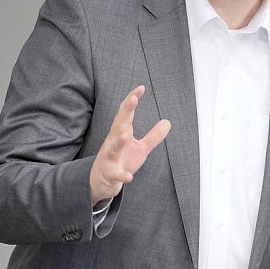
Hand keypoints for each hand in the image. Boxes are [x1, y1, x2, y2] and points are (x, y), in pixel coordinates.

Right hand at [89, 86, 170, 205]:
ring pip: (113, 148)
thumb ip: (153, 136)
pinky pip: (116, 174)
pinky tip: (128, 176)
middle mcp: (114, 142)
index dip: (132, 100)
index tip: (141, 88)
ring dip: (119, 142)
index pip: (126, 113)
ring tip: (126, 135)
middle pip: (119, 125)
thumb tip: (168, 122)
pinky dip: (121, 175)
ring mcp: (110, 157)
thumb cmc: (120, 160)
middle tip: (133, 99)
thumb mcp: (140, 148)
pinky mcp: (110, 173)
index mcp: (121, 133)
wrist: (101, 180)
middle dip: (125, 112)